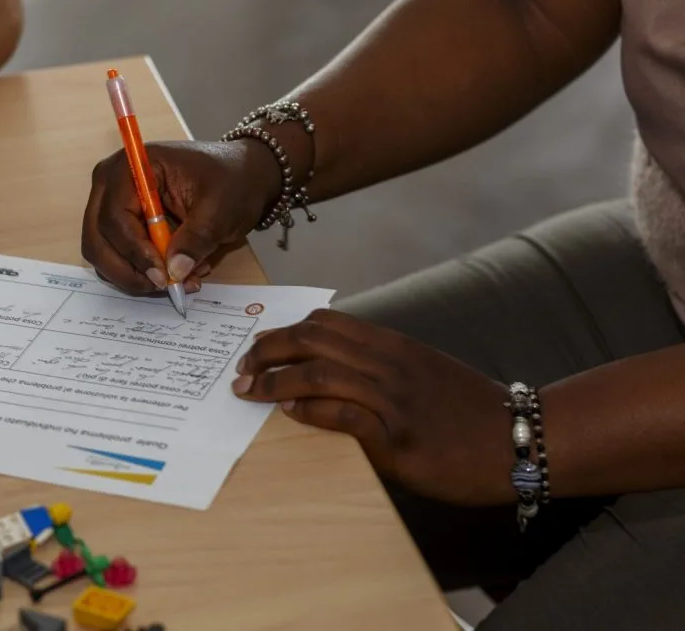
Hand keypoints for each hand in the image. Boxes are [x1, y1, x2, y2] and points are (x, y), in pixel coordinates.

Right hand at [82, 140, 281, 293]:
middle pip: (98, 239)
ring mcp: (110, 205)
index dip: (134, 251)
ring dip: (135, 275)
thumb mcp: (220, 209)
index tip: (162, 275)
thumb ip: (196, 238)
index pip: (114, 216)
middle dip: (128, 270)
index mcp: (132, 167)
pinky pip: (116, 258)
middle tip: (165, 285)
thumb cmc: (228, 181)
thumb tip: (175, 271)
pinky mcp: (119, 225)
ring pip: (102, 254)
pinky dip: (139, 273)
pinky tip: (173, 274)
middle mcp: (110, 184)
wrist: (238, 177)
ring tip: (177, 280)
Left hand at [233, 309, 513, 505]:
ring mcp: (393, 398)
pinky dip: (308, 411)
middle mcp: (389, 363)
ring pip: (318, 373)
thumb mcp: (424, 370)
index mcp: (393, 344)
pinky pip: (342, 414)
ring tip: (248, 392)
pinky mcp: (399, 437)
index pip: (326, 323)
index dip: (284, 331)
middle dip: (267, 351)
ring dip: (274, 382)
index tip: (260, 346)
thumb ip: (381, 364)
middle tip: (242, 369)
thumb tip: (331, 368)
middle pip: (312, 340)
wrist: (521, 440)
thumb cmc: (470, 410)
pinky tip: (288, 414)